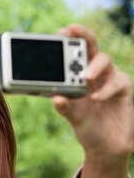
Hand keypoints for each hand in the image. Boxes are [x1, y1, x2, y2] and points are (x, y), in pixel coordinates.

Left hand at [53, 25, 133, 159]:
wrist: (107, 147)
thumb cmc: (88, 127)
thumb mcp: (73, 118)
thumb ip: (65, 108)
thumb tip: (55, 98)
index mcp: (78, 76)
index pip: (74, 51)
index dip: (69, 39)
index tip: (60, 32)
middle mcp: (94, 73)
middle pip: (92, 46)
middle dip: (83, 36)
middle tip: (72, 31)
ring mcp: (109, 79)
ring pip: (105, 61)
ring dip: (94, 66)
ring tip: (85, 76)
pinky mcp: (123, 90)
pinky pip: (117, 82)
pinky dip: (106, 90)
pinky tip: (96, 98)